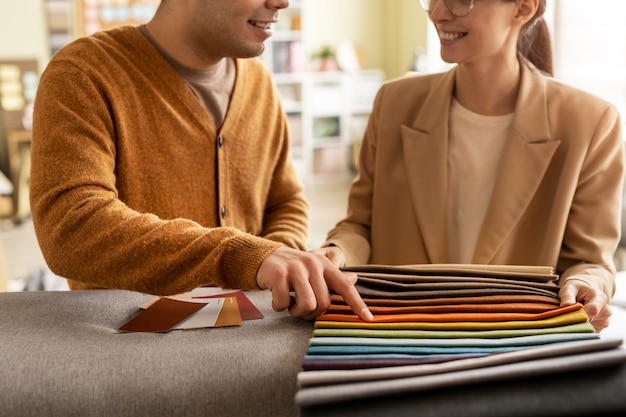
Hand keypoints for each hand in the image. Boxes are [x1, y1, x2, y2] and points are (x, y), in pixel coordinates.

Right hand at [256, 246, 372, 320]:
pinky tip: (277, 297)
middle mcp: (313, 265)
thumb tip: (355, 278)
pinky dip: (279, 306)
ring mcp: (296, 269)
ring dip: (296, 312)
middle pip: (323, 304)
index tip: (368, 319)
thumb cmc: (294, 268)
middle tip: (300, 307)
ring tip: (291, 304)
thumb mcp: (315, 268)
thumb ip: (333, 276)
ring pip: (306, 305)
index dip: (357, 304)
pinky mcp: (279, 274)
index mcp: (325, 265)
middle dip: (311, 313)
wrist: (265, 256)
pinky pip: (284, 303)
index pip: (345, 286)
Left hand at [559, 279, 611, 331]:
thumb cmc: (576, 291)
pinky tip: (576, 320)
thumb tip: (566, 305)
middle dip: (576, 319)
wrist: (583, 295)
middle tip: (567, 314)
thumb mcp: (569, 288)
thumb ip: (567, 296)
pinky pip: (588, 332)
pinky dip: (579, 328)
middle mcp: (605, 311)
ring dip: (577, 324)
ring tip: (573, 315)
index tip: (570, 313)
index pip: (593, 310)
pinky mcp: (599, 329)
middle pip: (590, 320)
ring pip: (588, 328)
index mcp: (600, 298)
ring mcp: (604, 321)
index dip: (580, 314)